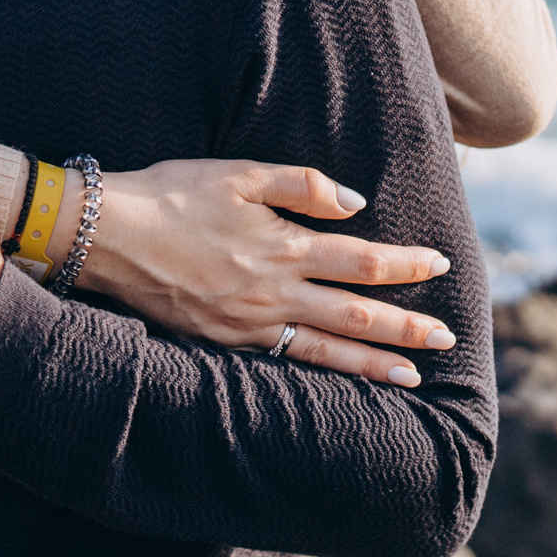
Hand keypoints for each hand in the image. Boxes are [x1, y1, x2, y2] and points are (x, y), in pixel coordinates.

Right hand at [81, 159, 456, 387]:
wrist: (108, 237)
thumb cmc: (172, 195)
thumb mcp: (239, 173)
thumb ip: (302, 185)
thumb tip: (356, 204)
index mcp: (283, 246)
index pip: (362, 260)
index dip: (406, 265)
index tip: (441, 265)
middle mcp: (274, 292)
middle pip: (357, 313)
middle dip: (406, 328)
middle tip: (448, 338)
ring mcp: (250, 325)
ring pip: (327, 349)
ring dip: (374, 364)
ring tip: (413, 377)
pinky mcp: (226, 343)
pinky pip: (286, 363)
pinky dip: (322, 375)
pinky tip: (342, 382)